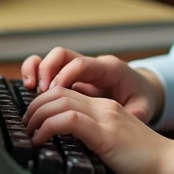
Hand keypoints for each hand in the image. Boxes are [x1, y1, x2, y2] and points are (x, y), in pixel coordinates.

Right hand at [21, 48, 164, 123]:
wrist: (141, 90)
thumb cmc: (140, 97)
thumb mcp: (144, 106)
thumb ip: (137, 113)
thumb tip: (132, 118)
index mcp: (108, 68)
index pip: (81, 64)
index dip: (65, 75)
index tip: (54, 91)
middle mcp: (90, 65)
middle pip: (61, 55)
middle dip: (46, 70)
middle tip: (39, 92)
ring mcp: (78, 70)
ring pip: (51, 58)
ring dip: (36, 70)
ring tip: (29, 88)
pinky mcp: (70, 78)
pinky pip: (48, 70)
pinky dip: (36, 76)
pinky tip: (31, 92)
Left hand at [24, 86, 173, 173]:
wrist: (171, 166)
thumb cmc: (146, 164)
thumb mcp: (115, 146)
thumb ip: (95, 139)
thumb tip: (67, 148)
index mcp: (107, 108)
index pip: (67, 92)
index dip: (44, 102)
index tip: (34, 120)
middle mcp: (104, 107)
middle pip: (59, 92)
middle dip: (35, 106)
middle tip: (25, 124)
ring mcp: (105, 117)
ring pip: (59, 101)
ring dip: (36, 115)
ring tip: (29, 132)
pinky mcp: (105, 132)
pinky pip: (67, 119)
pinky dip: (47, 127)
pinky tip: (40, 140)